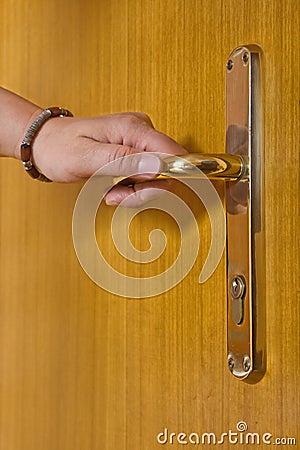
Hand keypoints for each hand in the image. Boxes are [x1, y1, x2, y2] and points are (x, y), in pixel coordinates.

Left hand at [33, 111, 185, 205]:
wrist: (45, 143)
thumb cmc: (59, 148)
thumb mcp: (87, 158)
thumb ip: (124, 161)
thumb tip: (159, 166)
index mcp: (133, 128)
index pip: (172, 155)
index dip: (163, 180)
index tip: (137, 193)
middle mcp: (141, 131)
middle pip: (166, 170)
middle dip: (144, 191)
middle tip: (117, 196)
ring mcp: (138, 141)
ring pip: (156, 177)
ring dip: (134, 192)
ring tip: (109, 190)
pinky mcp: (134, 151)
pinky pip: (145, 176)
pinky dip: (130, 188)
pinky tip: (112, 186)